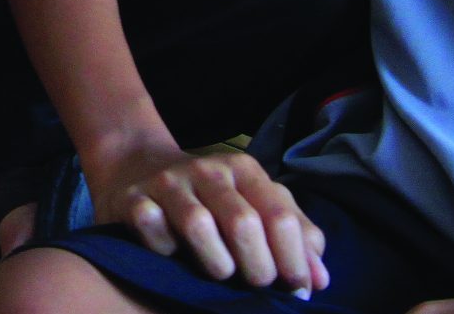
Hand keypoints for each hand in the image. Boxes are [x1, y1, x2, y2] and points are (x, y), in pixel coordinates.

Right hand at [86, 134, 325, 294]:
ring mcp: (168, 182)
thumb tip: (319, 281)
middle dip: (258, 267)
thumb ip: (293, 236)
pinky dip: (165, 249)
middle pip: (243, 222)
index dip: (293, 260)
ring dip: (216, 262)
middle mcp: (208, 170)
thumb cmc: (210, 197)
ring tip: (222, 275)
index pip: (280, 216)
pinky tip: (172, 256)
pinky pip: (152, 227)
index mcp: (245, 170)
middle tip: (257, 286)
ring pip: (198, 225)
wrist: (138, 165)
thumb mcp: (255, 205)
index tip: (296, 289)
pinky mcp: (134, 198)